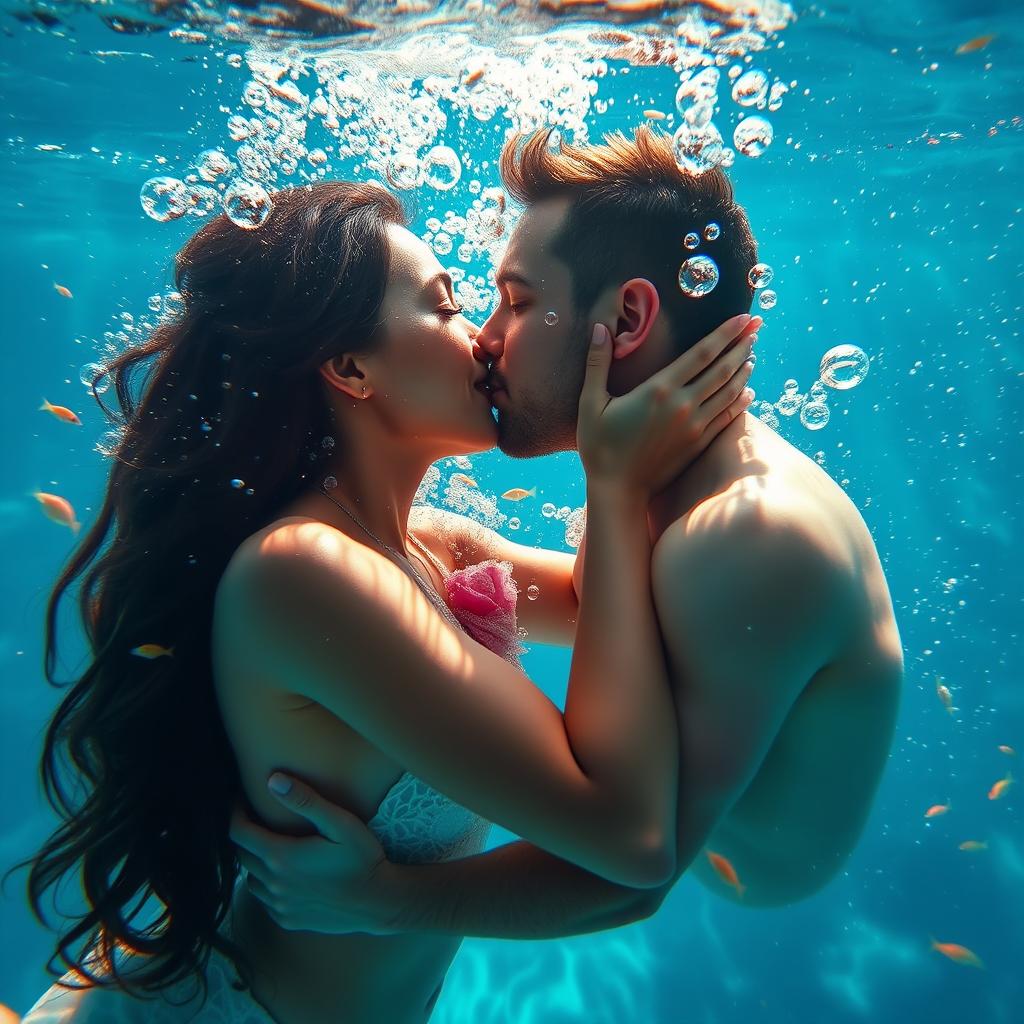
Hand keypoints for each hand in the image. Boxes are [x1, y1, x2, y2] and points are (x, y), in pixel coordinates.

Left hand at [230, 772, 399, 934]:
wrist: (379, 903)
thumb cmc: (363, 858)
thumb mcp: (340, 823)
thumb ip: (306, 800)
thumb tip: (272, 780)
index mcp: (282, 857)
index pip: (238, 832)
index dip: (235, 812)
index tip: (242, 798)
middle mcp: (274, 884)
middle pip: (241, 855)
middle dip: (245, 833)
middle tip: (258, 817)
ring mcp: (279, 906)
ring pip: (250, 879)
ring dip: (255, 860)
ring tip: (272, 844)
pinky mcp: (287, 920)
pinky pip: (264, 899)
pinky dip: (267, 883)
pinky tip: (286, 873)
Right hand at [576, 313, 759, 497]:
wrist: (618, 490)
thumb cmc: (600, 446)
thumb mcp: (591, 403)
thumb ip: (597, 364)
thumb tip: (600, 327)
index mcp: (659, 390)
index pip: (701, 353)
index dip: (725, 333)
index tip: (742, 317)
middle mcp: (683, 405)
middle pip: (722, 369)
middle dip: (742, 345)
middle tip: (757, 328)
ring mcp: (695, 426)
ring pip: (729, 392)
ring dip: (743, 371)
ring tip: (752, 355)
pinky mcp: (698, 444)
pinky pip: (727, 418)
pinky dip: (741, 402)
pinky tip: (748, 392)